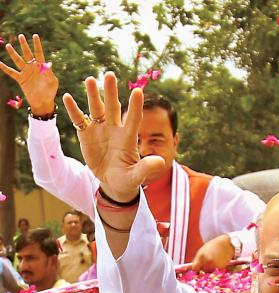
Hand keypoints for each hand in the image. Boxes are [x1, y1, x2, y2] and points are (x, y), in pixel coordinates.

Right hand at [0, 34, 57, 114]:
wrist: (43, 102)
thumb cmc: (50, 92)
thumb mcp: (52, 82)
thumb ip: (49, 73)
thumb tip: (48, 64)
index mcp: (42, 67)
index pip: (39, 53)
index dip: (37, 45)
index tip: (35, 35)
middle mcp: (33, 67)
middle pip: (27, 54)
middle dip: (24, 45)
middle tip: (21, 36)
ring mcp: (26, 72)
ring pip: (18, 60)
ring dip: (13, 53)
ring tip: (8, 45)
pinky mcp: (20, 79)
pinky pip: (11, 72)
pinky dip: (4, 67)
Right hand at [62, 72, 163, 201]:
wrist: (113, 182)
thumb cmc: (128, 178)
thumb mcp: (137, 176)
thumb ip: (146, 168)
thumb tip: (161, 162)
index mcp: (128, 138)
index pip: (134, 119)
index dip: (135, 106)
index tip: (138, 91)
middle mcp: (115, 130)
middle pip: (113, 107)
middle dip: (111, 92)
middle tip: (109, 74)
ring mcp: (100, 131)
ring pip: (96, 109)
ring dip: (93, 95)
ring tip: (90, 79)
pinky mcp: (86, 135)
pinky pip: (80, 120)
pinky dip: (74, 110)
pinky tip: (67, 97)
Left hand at [191, 234, 234, 271]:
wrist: (227, 243)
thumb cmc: (214, 245)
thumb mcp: (203, 250)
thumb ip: (198, 259)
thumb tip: (193, 268)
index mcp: (201, 256)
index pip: (194, 268)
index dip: (195, 269)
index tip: (197, 268)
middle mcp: (207, 261)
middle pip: (202, 271)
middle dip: (203, 268)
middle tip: (207, 262)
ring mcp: (214, 265)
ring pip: (209, 272)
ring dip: (210, 269)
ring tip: (214, 261)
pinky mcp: (221, 268)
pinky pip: (216, 271)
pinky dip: (216, 268)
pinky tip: (219, 261)